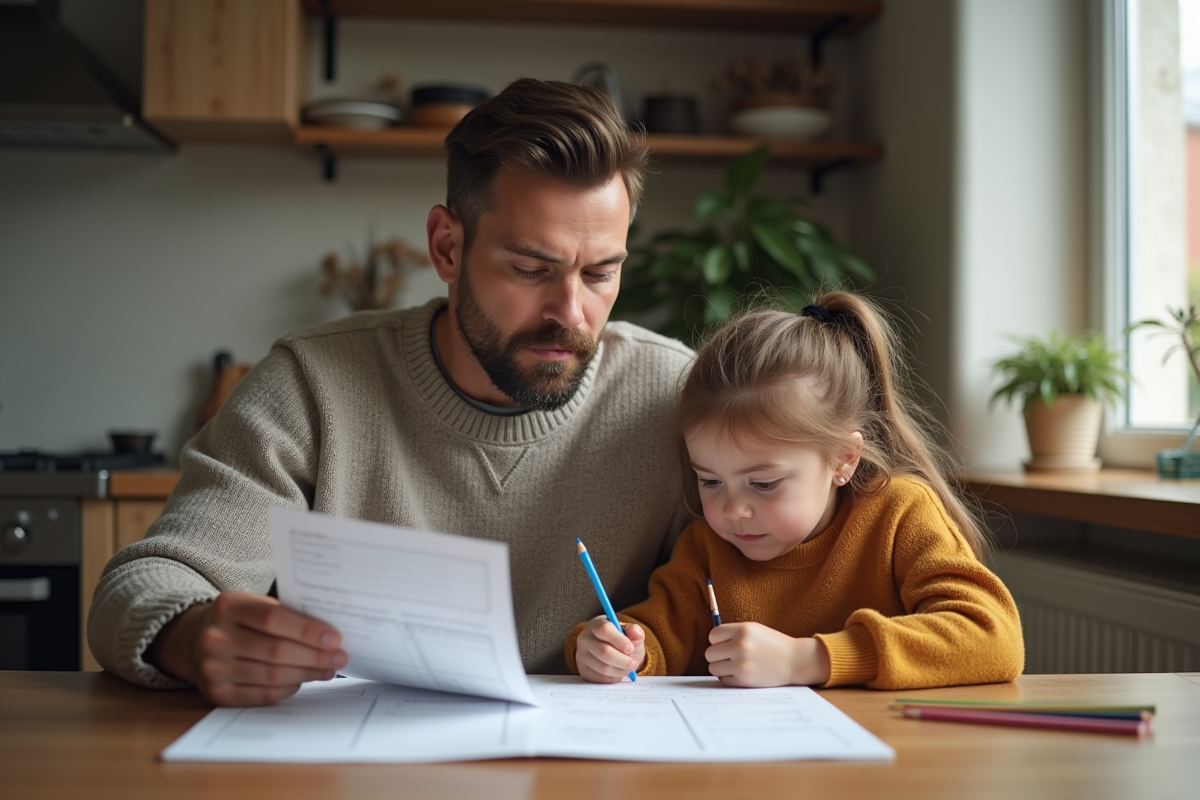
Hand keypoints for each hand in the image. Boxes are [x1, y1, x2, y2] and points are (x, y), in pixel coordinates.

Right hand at [145, 591, 347, 706]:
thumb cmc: (239, 620)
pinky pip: (263, 695)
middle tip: (339, 657)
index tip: (335, 638)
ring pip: (273, 676)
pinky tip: (304, 680)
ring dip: (307, 674)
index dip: (308, 630)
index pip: (274, 619)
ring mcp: (213, 669)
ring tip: (328, 669)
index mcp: (228, 607)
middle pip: (277, 651)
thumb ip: (286, 614)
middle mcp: (215, 638)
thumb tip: (329, 634)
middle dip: (315, 656)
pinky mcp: (217, 694)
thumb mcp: (253, 604)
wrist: (195, 640)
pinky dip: (289, 688)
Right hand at [575, 615, 644, 682]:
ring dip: (620, 670)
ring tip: (628, 668)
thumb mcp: (630, 633)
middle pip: (604, 651)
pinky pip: (600, 678)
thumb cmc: (620, 640)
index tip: (631, 648)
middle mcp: (585, 638)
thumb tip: (636, 633)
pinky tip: (618, 672)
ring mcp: (582, 655)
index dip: (619, 640)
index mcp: (596, 624)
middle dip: (623, 660)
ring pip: (603, 668)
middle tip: (634, 664)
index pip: (604, 629)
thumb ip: (635, 631)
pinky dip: (614, 678)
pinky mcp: (583, 670)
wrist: (611, 651)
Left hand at [705, 622, 830, 687]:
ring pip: (713, 668)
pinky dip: (729, 678)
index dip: (717, 641)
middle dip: (718, 656)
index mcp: (743, 630)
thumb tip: (710, 642)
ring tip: (735, 665)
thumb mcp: (754, 630)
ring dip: (721, 668)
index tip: (725, 644)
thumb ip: (733, 633)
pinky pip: (723, 680)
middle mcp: (740, 646)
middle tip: (730, 657)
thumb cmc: (773, 645)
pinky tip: (741, 673)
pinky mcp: (744, 680)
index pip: (713, 635)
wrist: (795, 661)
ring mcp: (741, 664)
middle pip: (710, 653)